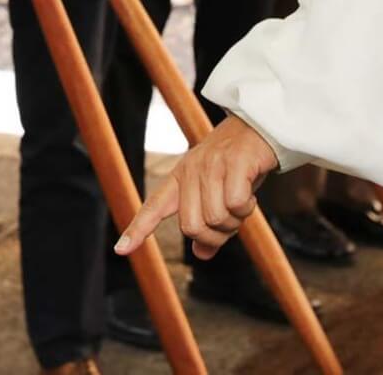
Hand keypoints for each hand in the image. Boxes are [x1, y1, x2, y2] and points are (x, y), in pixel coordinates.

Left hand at [114, 116, 277, 260]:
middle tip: (232, 224)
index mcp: (181, 176)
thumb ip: (208, 221)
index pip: (155, 206)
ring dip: (235, 221)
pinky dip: (246, 208)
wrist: (262, 126)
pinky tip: (251, 195)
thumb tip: (202, 255)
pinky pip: (236, 203)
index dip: (138, 229)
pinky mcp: (235, 161)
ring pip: (215, 217)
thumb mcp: (219, 193)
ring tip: (243, 206)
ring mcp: (212, 164)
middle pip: (192, 226)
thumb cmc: (239, 164)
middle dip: (215, 236)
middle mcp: (192, 169)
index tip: (121, 250)